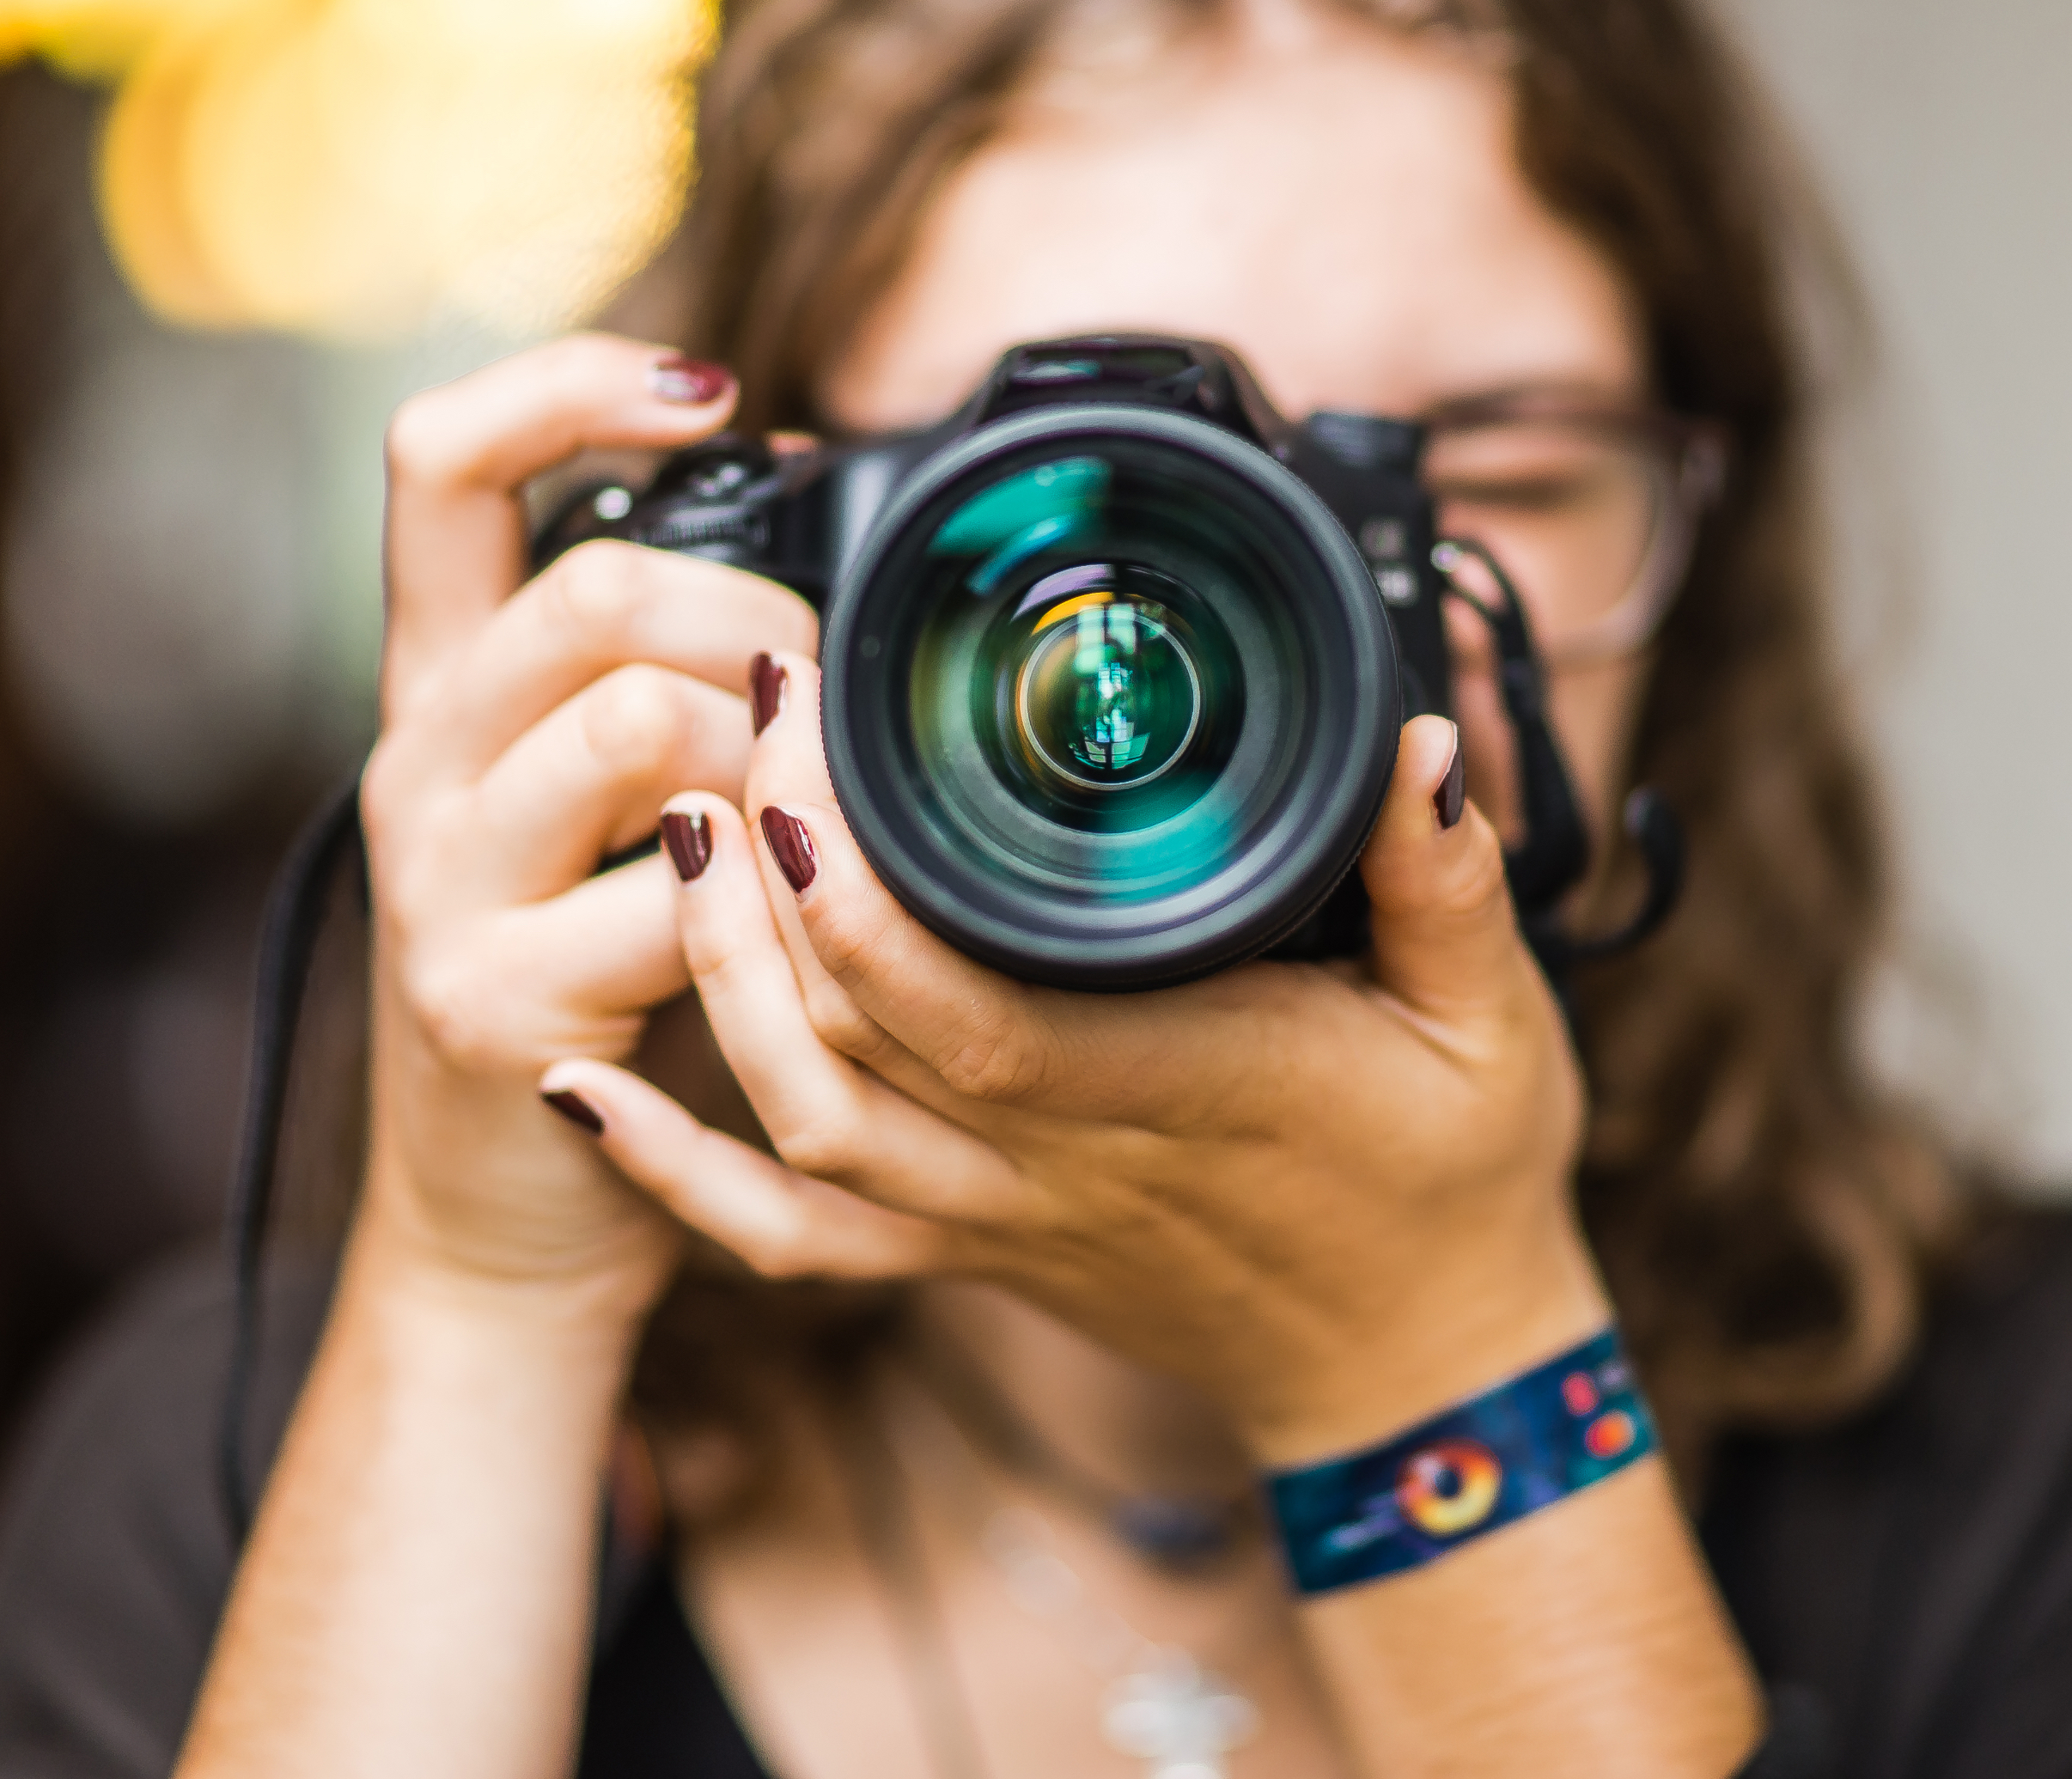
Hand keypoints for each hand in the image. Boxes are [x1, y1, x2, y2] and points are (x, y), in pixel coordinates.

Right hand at [352, 334, 815, 1314]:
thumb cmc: (602, 987)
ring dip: (772, 755)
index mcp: (441, 689)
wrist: (505, 1224)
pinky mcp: (491, 1004)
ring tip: (808, 820)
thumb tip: (809, 504)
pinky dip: (774, 898)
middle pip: (591, 592)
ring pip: (638, 722)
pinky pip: (681, 899)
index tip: (710, 386)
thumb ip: (665, 669)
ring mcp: (439, 888)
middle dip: (758, 621)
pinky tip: (794, 931)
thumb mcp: (605, 805)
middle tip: (823, 702)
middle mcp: (415, 767)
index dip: (564, 384)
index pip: (437, 463)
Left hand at [541, 654, 1610, 1459]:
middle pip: (843, 1030)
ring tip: (673, 818)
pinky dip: (672, 1169)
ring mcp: (993, 1215)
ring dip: (709, 972)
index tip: (810, 719)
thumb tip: (1414, 741)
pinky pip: (788, 1229)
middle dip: (758, 864)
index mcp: (1174, 1086)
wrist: (1409, 1371)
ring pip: (798, 1113)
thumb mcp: (1493, 1021)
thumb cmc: (1452, 1187)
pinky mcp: (965, 1248)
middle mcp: (1056, 1159)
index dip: (853, 876)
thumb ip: (1448, 877)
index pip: (964, 998)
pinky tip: (578, 1090)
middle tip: (731, 701)